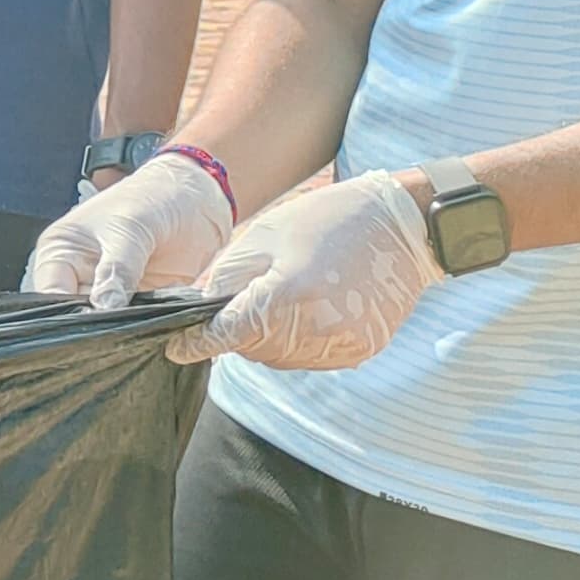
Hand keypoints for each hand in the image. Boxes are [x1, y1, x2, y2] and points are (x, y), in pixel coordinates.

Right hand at [25, 152, 235, 309]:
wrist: (198, 197)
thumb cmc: (153, 197)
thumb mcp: (130, 228)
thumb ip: (116, 269)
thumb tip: (104, 307)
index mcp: (61, 252)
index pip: (50, 294)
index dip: (64, 315)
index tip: (88, 328)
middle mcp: (79, 274)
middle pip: (73, 314)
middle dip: (91, 326)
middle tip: (113, 333)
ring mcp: (110, 290)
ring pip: (104, 322)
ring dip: (119, 329)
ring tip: (133, 330)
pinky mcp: (139, 300)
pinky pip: (134, 322)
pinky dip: (142, 327)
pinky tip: (151, 328)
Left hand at [167, 171, 440, 369]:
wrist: (401, 225)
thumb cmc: (326, 220)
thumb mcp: (263, 237)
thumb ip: (227, 280)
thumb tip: (201, 315)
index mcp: (288, 295)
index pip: (227, 336)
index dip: (198, 343)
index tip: (177, 347)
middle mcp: (318, 328)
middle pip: (253, 350)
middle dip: (240, 331)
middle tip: (249, 298)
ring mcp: (343, 344)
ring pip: (280, 359)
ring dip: (269, 339)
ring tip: (286, 297)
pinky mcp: (362, 350)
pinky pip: (312, 357)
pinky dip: (300, 342)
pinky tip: (312, 309)